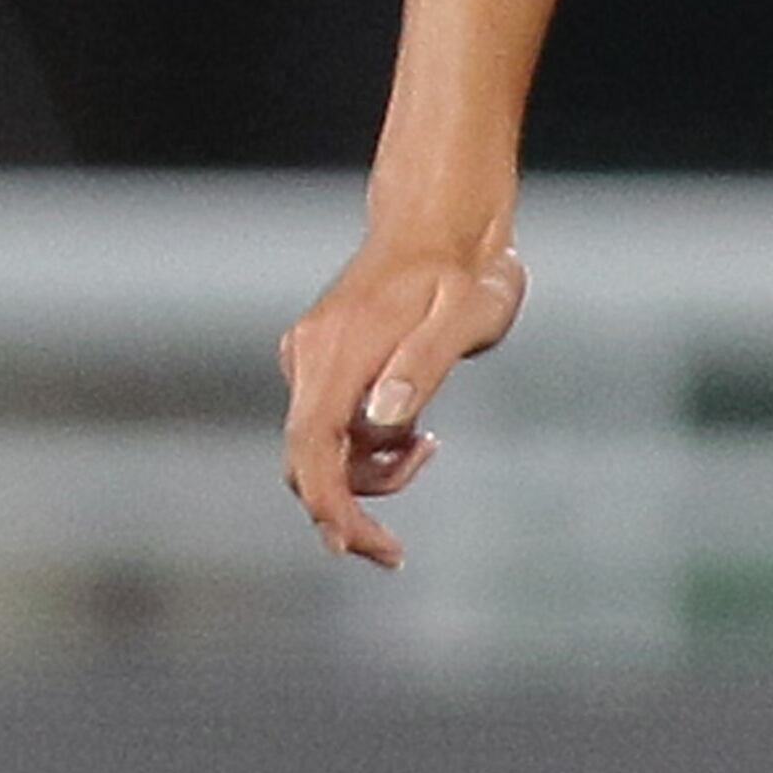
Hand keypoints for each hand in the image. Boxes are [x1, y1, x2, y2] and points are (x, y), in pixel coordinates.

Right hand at [279, 229, 525, 570]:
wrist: (442, 223)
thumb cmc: (464, 270)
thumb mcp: (467, 314)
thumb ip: (423, 367)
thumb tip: (382, 421)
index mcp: (340, 348)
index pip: (312, 445)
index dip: (330, 506)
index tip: (363, 548)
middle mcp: (310, 354)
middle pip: (304, 459)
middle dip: (346, 511)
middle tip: (394, 550)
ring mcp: (309, 356)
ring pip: (316, 449)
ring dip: (365, 474)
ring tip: (426, 448)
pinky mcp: (320, 361)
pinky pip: (327, 428)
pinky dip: (364, 449)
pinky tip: (410, 433)